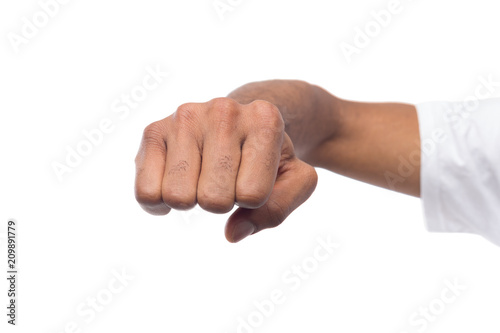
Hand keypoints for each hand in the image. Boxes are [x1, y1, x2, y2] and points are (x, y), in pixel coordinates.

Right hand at [134, 98, 317, 241]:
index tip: (254, 176)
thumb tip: (232, 233)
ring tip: (202, 176)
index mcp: (265, 121)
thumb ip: (276, 210)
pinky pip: (146, 192)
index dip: (253, 199)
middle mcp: (224, 111)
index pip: (252, 195)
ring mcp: (185, 117)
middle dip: (221, 202)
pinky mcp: (154, 130)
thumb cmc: (268, 157)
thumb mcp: (294, 181)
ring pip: (178, 197)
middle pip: (213, 200)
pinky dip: (159, 203)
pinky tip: (175, 182)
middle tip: (225, 178)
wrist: (238, 122)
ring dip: (192, 200)